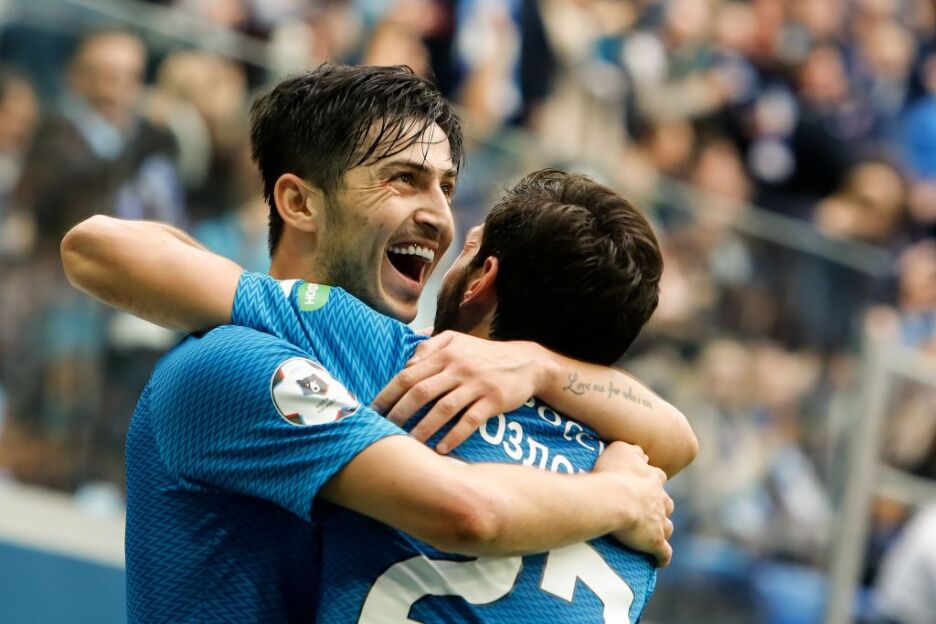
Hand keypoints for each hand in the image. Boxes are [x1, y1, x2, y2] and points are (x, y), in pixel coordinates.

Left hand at [372, 331, 546, 452]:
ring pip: (443, 409)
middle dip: (400, 413)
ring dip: (423, 428)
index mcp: (445, 354)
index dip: (389, 393)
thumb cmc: (485, 354)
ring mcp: (476, 385)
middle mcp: (458, 368)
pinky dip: (454, 436)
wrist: (526, 362)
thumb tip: (406, 364)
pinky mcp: (493, 401)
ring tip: (410, 444)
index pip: (409, 374)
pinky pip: (470, 421)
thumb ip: (430, 347)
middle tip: (385, 430)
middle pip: (421, 392)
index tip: (374, 410)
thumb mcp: (457, 340)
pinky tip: (441, 449)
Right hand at [594, 441, 674, 566]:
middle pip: (666, 504)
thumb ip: (632, 449)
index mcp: (652, 479)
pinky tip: (658, 561)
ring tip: (651, 534)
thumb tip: (641, 452)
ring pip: (667, 527)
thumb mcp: (620, 449)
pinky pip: (663, 553)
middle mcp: (661, 500)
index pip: (657, 478)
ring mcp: (659, 522)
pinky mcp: (655, 541)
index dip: (652, 482)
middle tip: (646, 510)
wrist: (613, 499)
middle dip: (659, 507)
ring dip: (661, 529)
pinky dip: (662, 557)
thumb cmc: (612, 474)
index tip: (643, 484)